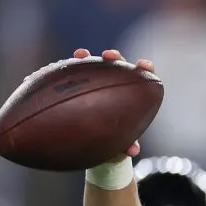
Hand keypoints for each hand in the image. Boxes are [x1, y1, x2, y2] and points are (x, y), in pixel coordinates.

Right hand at [73, 48, 153, 162]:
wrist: (94, 144)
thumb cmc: (113, 141)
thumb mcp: (119, 145)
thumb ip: (126, 145)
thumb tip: (132, 151)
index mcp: (132, 96)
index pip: (142, 77)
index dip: (144, 68)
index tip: (144, 65)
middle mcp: (115, 84)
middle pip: (117, 66)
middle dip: (114, 57)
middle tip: (109, 56)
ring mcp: (96, 82)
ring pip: (94, 66)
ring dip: (87, 58)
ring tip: (81, 55)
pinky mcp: (78, 85)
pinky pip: (73, 76)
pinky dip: (68, 71)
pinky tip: (61, 67)